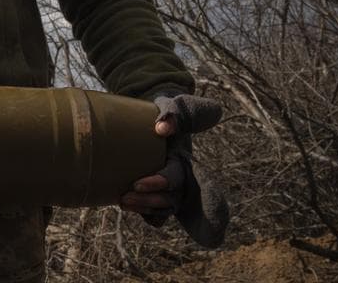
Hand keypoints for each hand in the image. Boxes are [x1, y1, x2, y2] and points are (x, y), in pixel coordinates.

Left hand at [122, 92, 228, 247]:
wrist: (151, 114)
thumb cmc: (166, 110)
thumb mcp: (175, 104)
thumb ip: (175, 113)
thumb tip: (162, 129)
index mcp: (188, 161)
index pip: (205, 185)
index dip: (212, 207)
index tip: (214, 232)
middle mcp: (180, 179)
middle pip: (175, 198)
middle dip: (156, 199)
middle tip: (132, 190)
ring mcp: (166, 188)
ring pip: (163, 207)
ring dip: (144, 206)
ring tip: (123, 200)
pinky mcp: (150, 191)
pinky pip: (153, 212)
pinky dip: (143, 212)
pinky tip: (126, 205)